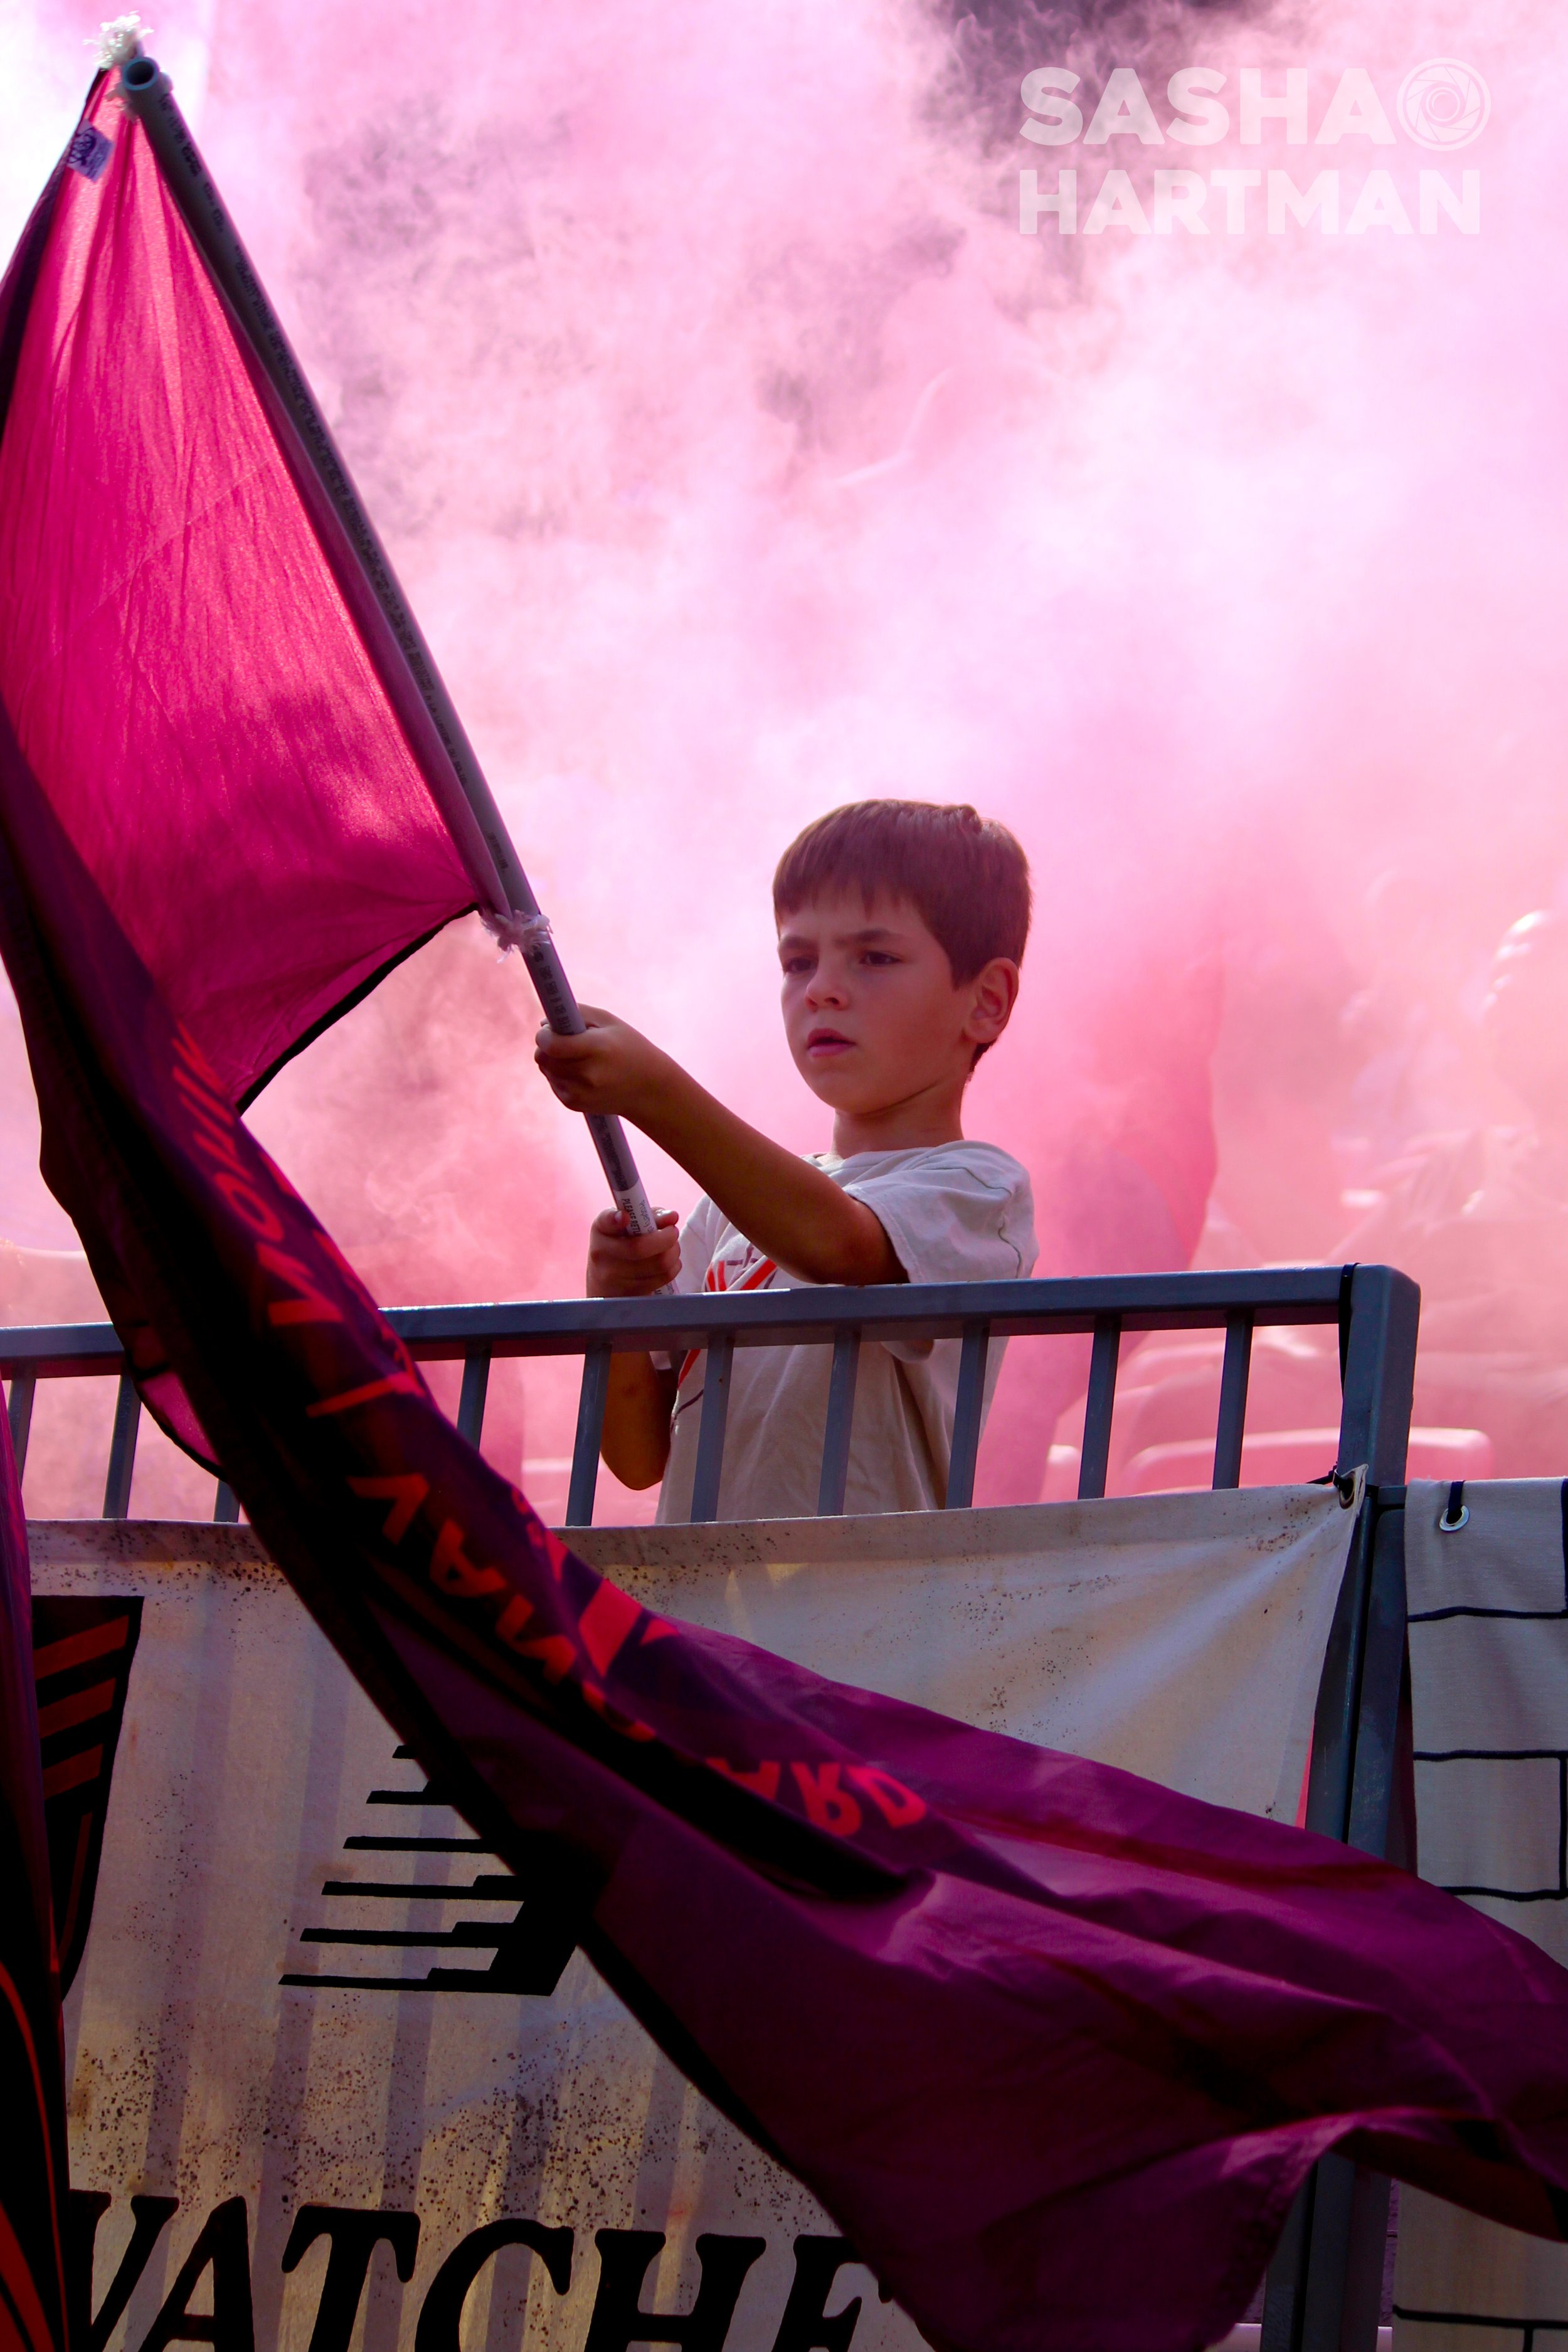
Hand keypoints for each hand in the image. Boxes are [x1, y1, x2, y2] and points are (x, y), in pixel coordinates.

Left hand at [535, 1007, 671, 1121]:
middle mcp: (587, 1074)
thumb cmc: (629, 1048)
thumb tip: (544, 1023)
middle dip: (547, 1046)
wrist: (649, 1090)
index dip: (545, 1034)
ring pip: (545, 1069)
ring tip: (579, 1057)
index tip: (549, 1029)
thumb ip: (577, 1013)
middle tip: (564, 1040)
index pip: (551, 1044)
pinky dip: (560, 1074)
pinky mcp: (574, 1104)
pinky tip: (581, 1072)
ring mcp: (580, 1093)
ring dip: (554, 1060)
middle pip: (543, 1057)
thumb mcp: (610, 1022)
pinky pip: (553, 1082)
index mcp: (598, 1049)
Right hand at [586, 1207, 680, 1297]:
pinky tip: (668, 1263)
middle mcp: (602, 1255)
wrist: (606, 1284)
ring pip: (658, 1264)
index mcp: (601, 1230)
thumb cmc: (622, 1246)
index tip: (625, 1216)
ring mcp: (614, 1279)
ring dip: (673, 1252)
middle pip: (640, 1248)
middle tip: (673, 1232)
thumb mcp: (629, 1226)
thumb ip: (650, 1216)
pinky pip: (662, 1278)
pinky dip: (673, 1267)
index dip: (615, 1219)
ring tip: (671, 1247)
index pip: (605, 1222)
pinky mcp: (630, 1294)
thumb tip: (672, 1217)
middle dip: (666, 1238)